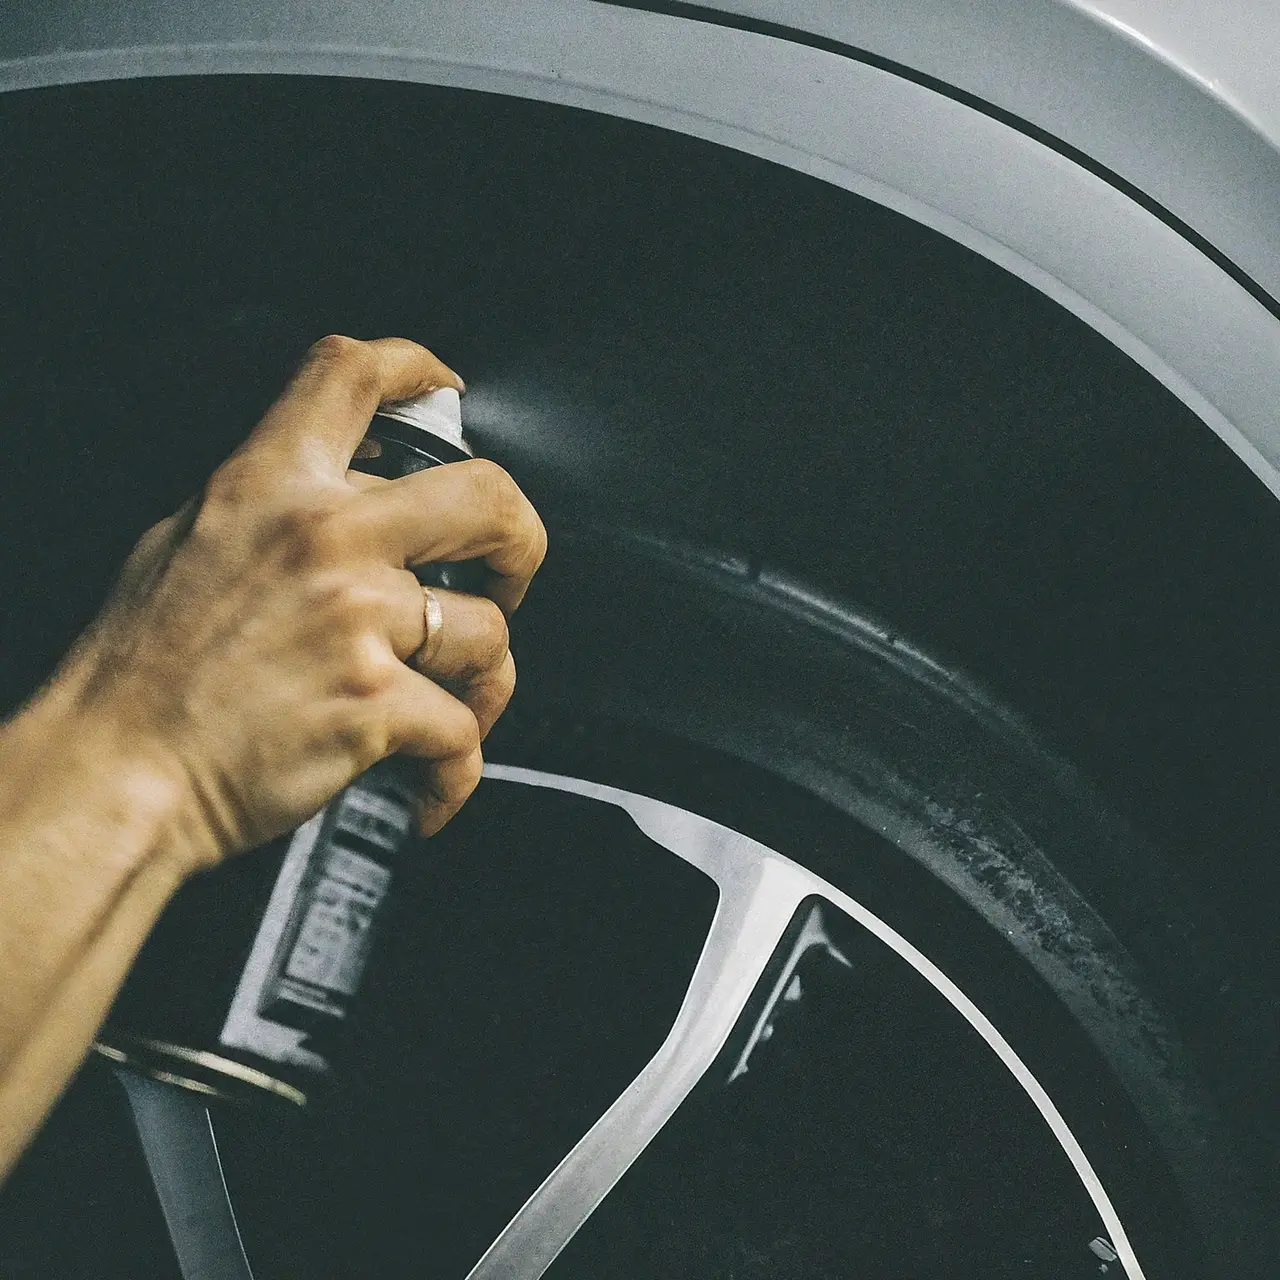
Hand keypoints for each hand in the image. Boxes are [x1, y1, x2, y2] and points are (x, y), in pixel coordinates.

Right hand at [42, 335, 545, 869]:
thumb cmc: (142, 670)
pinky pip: (464, 734)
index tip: (445, 388)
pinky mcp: (376, 702)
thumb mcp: (185, 541)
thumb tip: (337, 490)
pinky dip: (455, 770)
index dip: (417, 367)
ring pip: (491, 633)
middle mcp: (325, 537)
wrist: (116, 772)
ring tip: (452, 704)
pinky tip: (430, 782)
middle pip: (488, 496)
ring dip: (484, 680)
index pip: (352, 376)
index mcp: (271, 485)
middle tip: (504, 578)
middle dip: (521, 542)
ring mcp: (358, 618)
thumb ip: (268, 506)